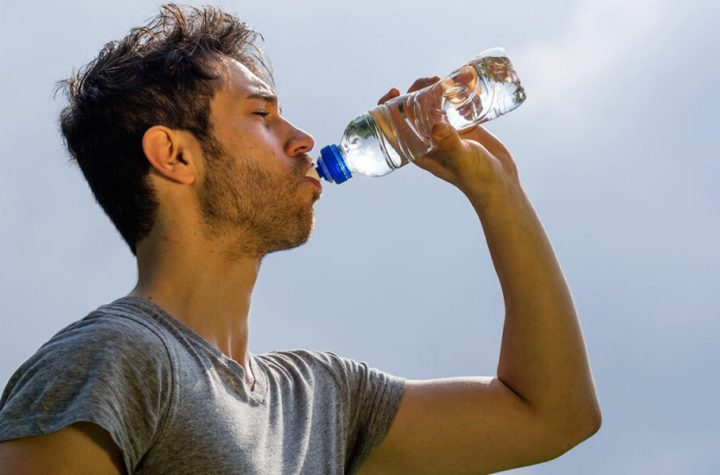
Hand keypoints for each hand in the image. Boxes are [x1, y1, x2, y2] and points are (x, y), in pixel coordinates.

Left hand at [377, 77, 518, 197]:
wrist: (501, 182)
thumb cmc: (477, 177)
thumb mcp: (462, 158)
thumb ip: (449, 143)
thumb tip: (436, 126)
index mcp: (418, 150)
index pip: (394, 127)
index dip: (388, 108)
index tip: (394, 91)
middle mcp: (428, 139)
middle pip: (412, 110)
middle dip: (416, 92)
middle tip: (430, 80)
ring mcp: (446, 131)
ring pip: (432, 105)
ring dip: (435, 89)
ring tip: (444, 79)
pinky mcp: (463, 126)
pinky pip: (454, 105)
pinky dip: (457, 92)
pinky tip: (464, 81)